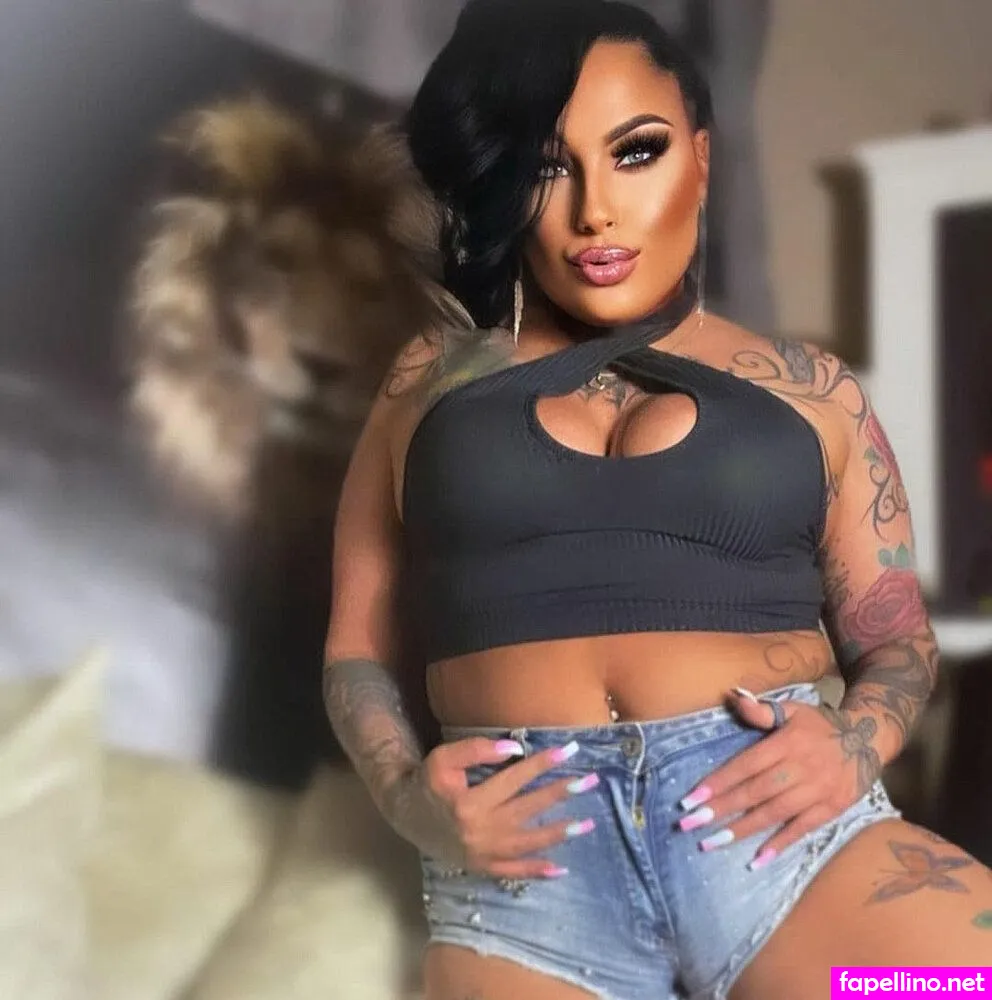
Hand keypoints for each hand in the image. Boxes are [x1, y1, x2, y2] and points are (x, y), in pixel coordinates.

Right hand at [385, 737, 597, 878]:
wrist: (406, 816)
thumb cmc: (428, 782)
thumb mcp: (444, 758)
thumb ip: (477, 750)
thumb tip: (515, 749)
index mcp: (469, 802)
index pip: (514, 779)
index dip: (541, 764)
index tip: (568, 751)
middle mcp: (479, 830)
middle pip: (527, 810)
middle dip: (560, 794)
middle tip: (590, 782)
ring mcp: (482, 853)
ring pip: (527, 844)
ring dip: (558, 833)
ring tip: (588, 823)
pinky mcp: (481, 867)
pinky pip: (513, 873)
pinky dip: (536, 871)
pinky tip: (560, 867)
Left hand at [676, 688, 882, 869]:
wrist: (869, 737)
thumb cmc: (820, 725)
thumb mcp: (793, 710)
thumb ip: (763, 710)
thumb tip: (734, 696)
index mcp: (787, 742)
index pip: (746, 765)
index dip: (718, 782)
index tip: (691, 799)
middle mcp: (801, 767)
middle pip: (755, 792)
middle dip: (721, 810)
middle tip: (690, 825)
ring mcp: (818, 790)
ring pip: (774, 813)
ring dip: (742, 829)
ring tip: (712, 843)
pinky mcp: (832, 808)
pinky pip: (802, 829)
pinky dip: (780, 844)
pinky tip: (757, 859)